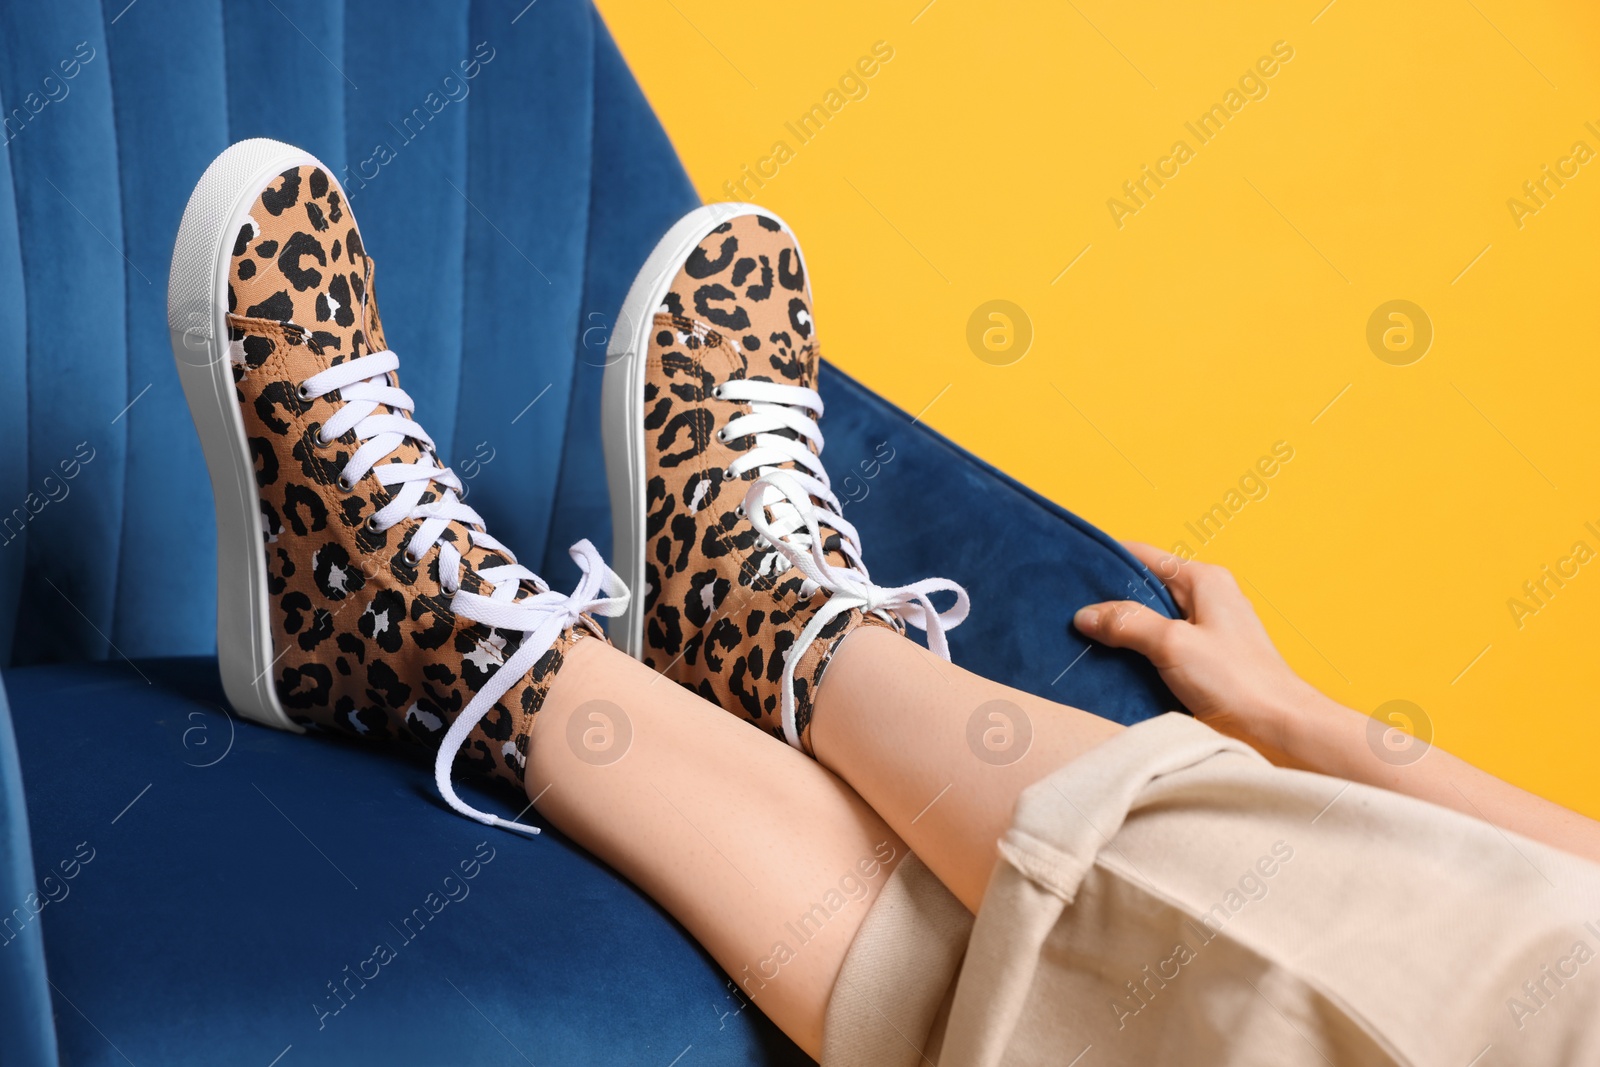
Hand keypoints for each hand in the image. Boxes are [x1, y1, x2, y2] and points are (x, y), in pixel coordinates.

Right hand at [1072, 542, 1322, 756]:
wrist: (1278, 726)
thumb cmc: (1237, 681)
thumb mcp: (1173, 644)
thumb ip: (1127, 623)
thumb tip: (1086, 614)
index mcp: (1203, 579)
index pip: (1142, 555)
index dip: (1105, 561)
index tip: (1070, 571)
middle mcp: (1206, 596)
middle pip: (1143, 586)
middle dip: (1108, 599)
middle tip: (1069, 611)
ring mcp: (1206, 627)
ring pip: (1150, 616)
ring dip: (1121, 628)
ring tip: (1084, 637)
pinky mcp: (1203, 656)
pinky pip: (1160, 642)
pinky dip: (1137, 649)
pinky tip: (1113, 662)